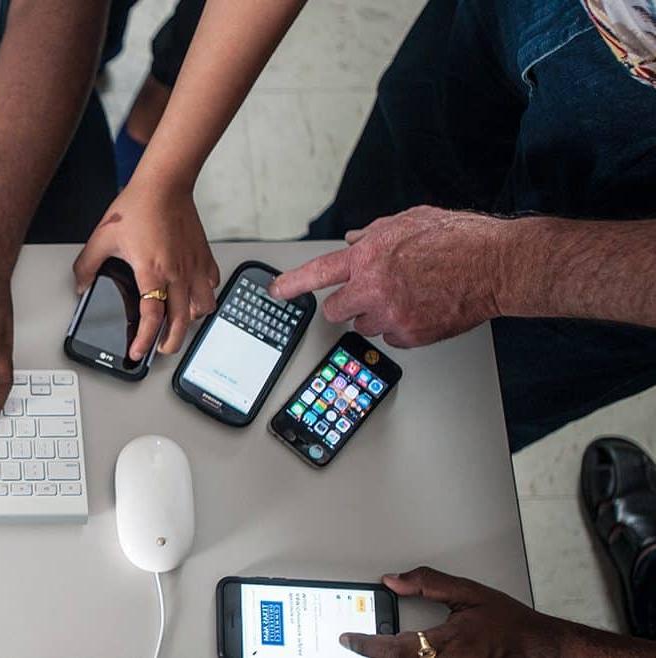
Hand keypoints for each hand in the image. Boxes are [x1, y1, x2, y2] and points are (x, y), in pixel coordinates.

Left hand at [73, 184, 217, 360]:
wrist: (164, 185)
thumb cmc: (138, 206)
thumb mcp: (102, 237)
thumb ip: (87, 266)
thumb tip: (81, 285)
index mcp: (152, 271)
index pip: (152, 318)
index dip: (144, 341)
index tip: (137, 352)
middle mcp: (177, 273)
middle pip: (181, 322)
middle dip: (170, 343)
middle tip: (159, 349)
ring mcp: (194, 266)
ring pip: (202, 308)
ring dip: (190, 321)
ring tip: (177, 324)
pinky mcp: (204, 256)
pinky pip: (211, 287)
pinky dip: (203, 297)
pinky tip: (193, 296)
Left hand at [270, 206, 509, 347]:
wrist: (497, 265)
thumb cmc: (459, 239)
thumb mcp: (409, 220)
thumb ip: (375, 233)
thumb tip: (354, 240)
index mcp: (369, 255)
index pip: (317, 272)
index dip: (291, 283)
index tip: (276, 291)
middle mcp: (374, 287)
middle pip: (336, 309)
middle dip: (347, 303)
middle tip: (368, 294)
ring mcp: (392, 314)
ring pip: (364, 325)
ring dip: (375, 315)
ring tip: (406, 297)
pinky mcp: (411, 334)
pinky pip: (392, 338)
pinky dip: (401, 328)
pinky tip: (421, 310)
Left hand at [340, 567, 578, 656]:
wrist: (543, 648)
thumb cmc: (512, 624)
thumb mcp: (470, 593)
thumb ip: (429, 583)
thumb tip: (393, 580)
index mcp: (450, 642)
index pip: (395, 647)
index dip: (367, 645)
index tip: (348, 639)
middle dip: (374, 656)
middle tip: (356, 645)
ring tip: (377, 649)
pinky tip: (403, 655)